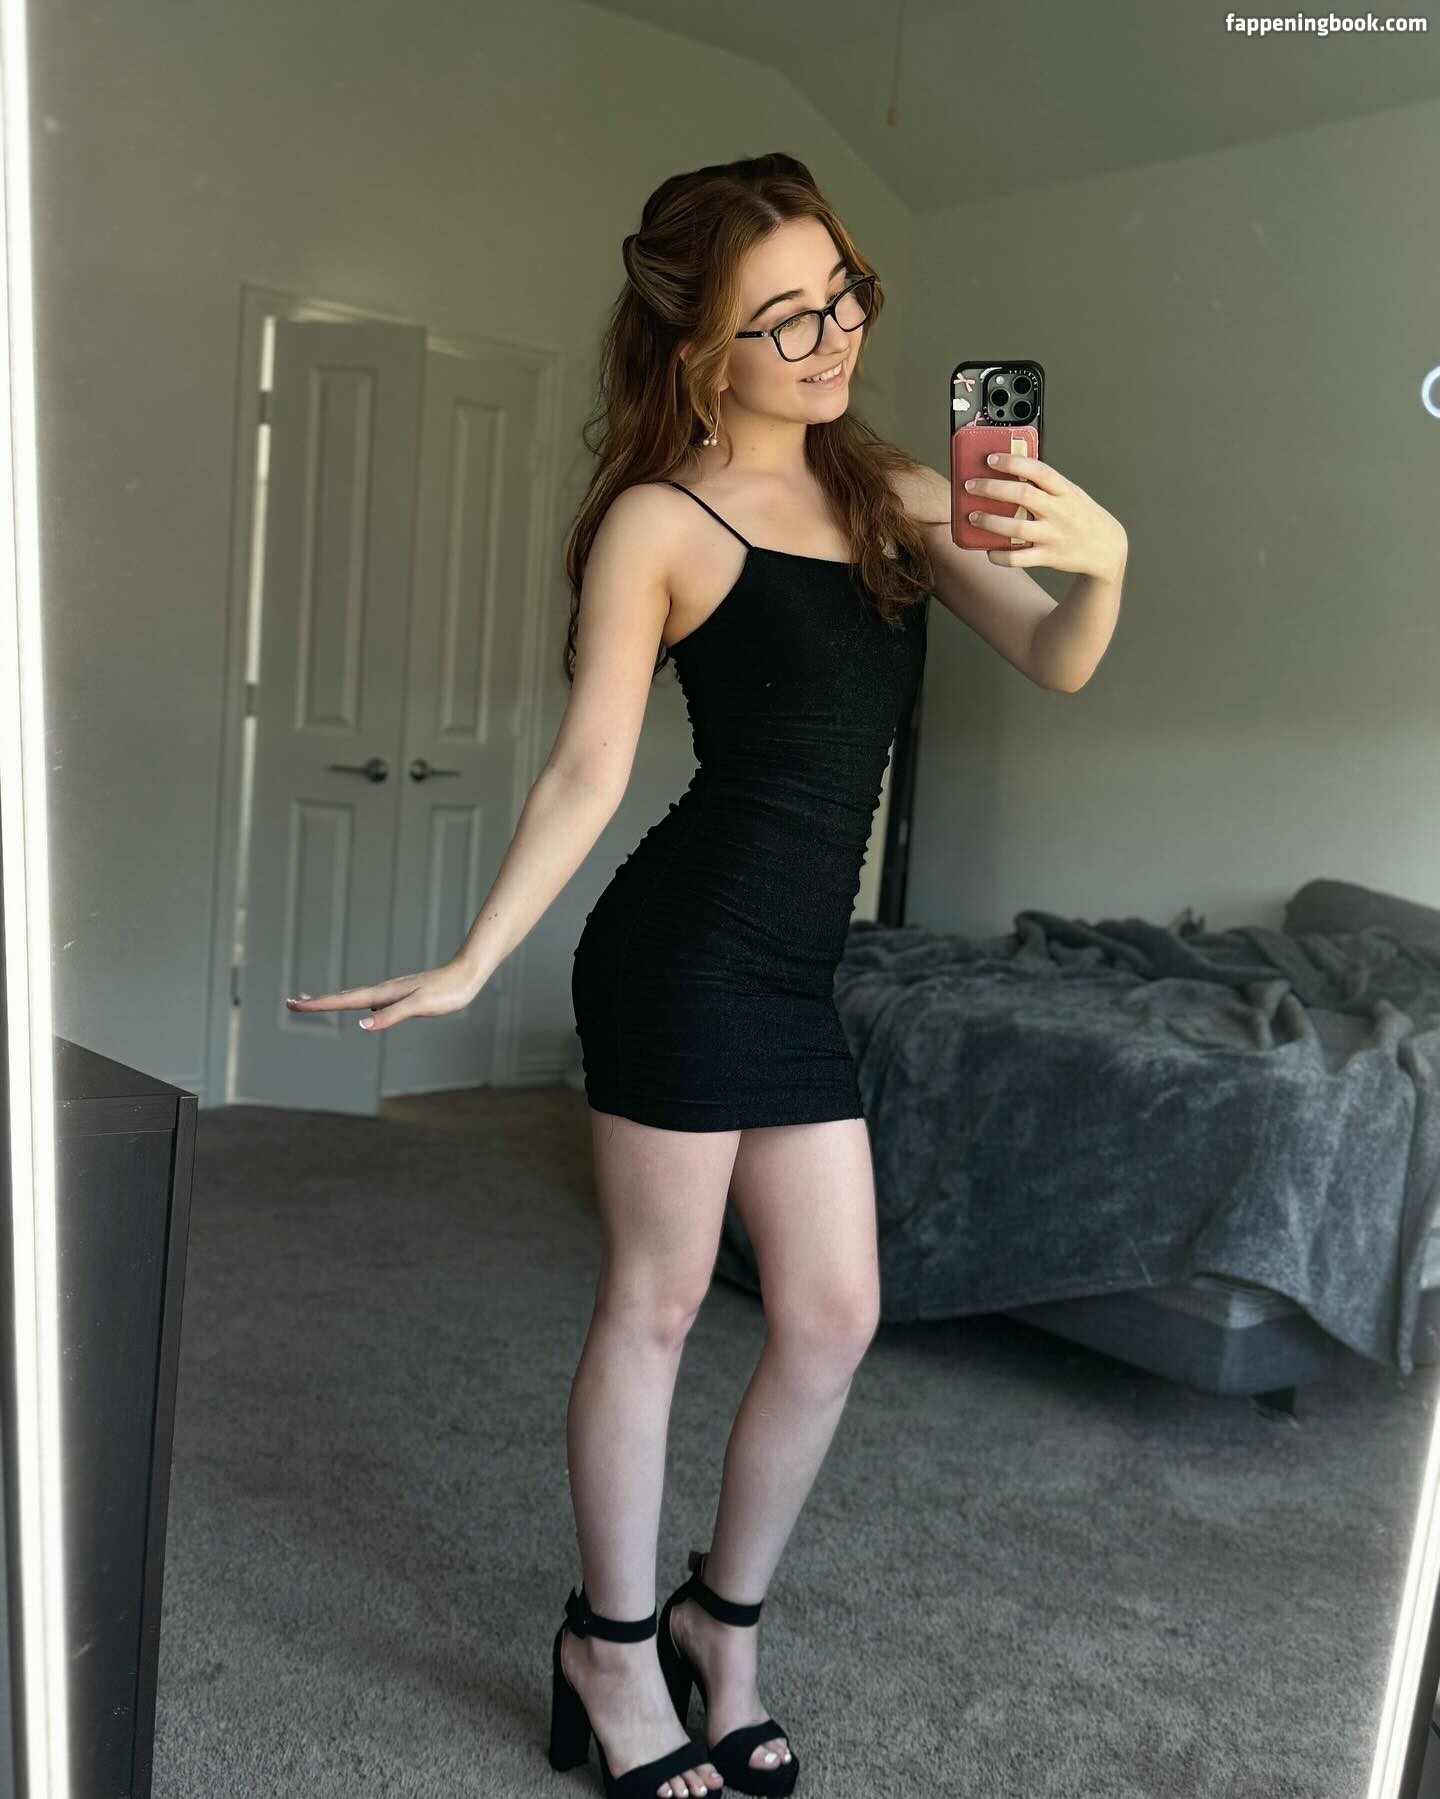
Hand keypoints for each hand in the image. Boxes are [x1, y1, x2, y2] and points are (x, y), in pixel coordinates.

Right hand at [284, 958, 482, 1031]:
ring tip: (315, 1002)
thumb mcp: (420, 1006)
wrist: (468, 974)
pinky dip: (355, 1002)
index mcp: (384, 994)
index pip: (344, 1001)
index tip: (294, 1003)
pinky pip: (370, 999)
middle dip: (317, 1001)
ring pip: (355, 997)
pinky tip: (359, 1006)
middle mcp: (384, 991)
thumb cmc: (448, 991)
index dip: (319, 1004)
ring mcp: (392, 992)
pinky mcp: (402, 994)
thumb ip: (392, 1015)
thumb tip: (362, 1024)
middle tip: (291, 1002)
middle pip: (343, 997)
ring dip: (333, 1000)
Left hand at [963, 452, 1126, 579]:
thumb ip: (1045, 485)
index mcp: (1065, 490)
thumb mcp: (1070, 493)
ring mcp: (1054, 535)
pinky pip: (1019, 559)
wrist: (1107, 548)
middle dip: (992, 488)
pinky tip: (988, 550)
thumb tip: (1009, 471)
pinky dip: (1000, 556)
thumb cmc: (1080, 515)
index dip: (1013, 462)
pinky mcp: (1050, 557)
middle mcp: (1060, 511)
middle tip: (970, 485)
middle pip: (1022, 495)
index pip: (1038, 470)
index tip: (990, 458)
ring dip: (990, 521)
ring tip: (972, 516)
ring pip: (1016, 528)